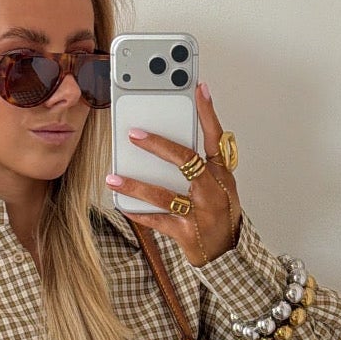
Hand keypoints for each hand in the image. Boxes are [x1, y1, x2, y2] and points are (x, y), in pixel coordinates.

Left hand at [106, 81, 241, 266]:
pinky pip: (158, 221)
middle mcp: (212, 191)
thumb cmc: (220, 212)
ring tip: (114, 176)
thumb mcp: (220, 184)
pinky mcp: (186, 233)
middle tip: (134, 134)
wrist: (227, 252)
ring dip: (136, 185)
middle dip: (159, 145)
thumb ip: (203, 163)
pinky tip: (122, 204)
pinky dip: (139, 213)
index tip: (198, 88)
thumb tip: (171, 140)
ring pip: (165, 195)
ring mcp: (200, 213)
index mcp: (222, 173)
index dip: (207, 112)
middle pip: (186, 161)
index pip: (215, 137)